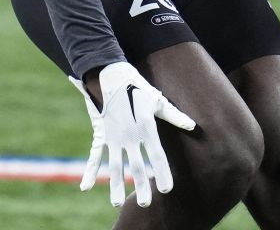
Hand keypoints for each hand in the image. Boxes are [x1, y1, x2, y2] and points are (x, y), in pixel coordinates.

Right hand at [68, 62, 196, 206]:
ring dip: (116, 185)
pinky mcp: (102, 134)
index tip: (166, 189)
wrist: (110, 74)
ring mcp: (114, 136)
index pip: (156, 156)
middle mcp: (129, 135)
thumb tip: (194, 126)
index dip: (162, 173)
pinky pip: (95, 157)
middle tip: (146, 204)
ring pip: (115, 166)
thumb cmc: (139, 87)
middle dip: (141, 186)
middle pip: (136, 166)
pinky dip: (90, 172)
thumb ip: (175, 116)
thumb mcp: (158, 100)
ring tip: (117, 203)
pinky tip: (85, 188)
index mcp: (145, 128)